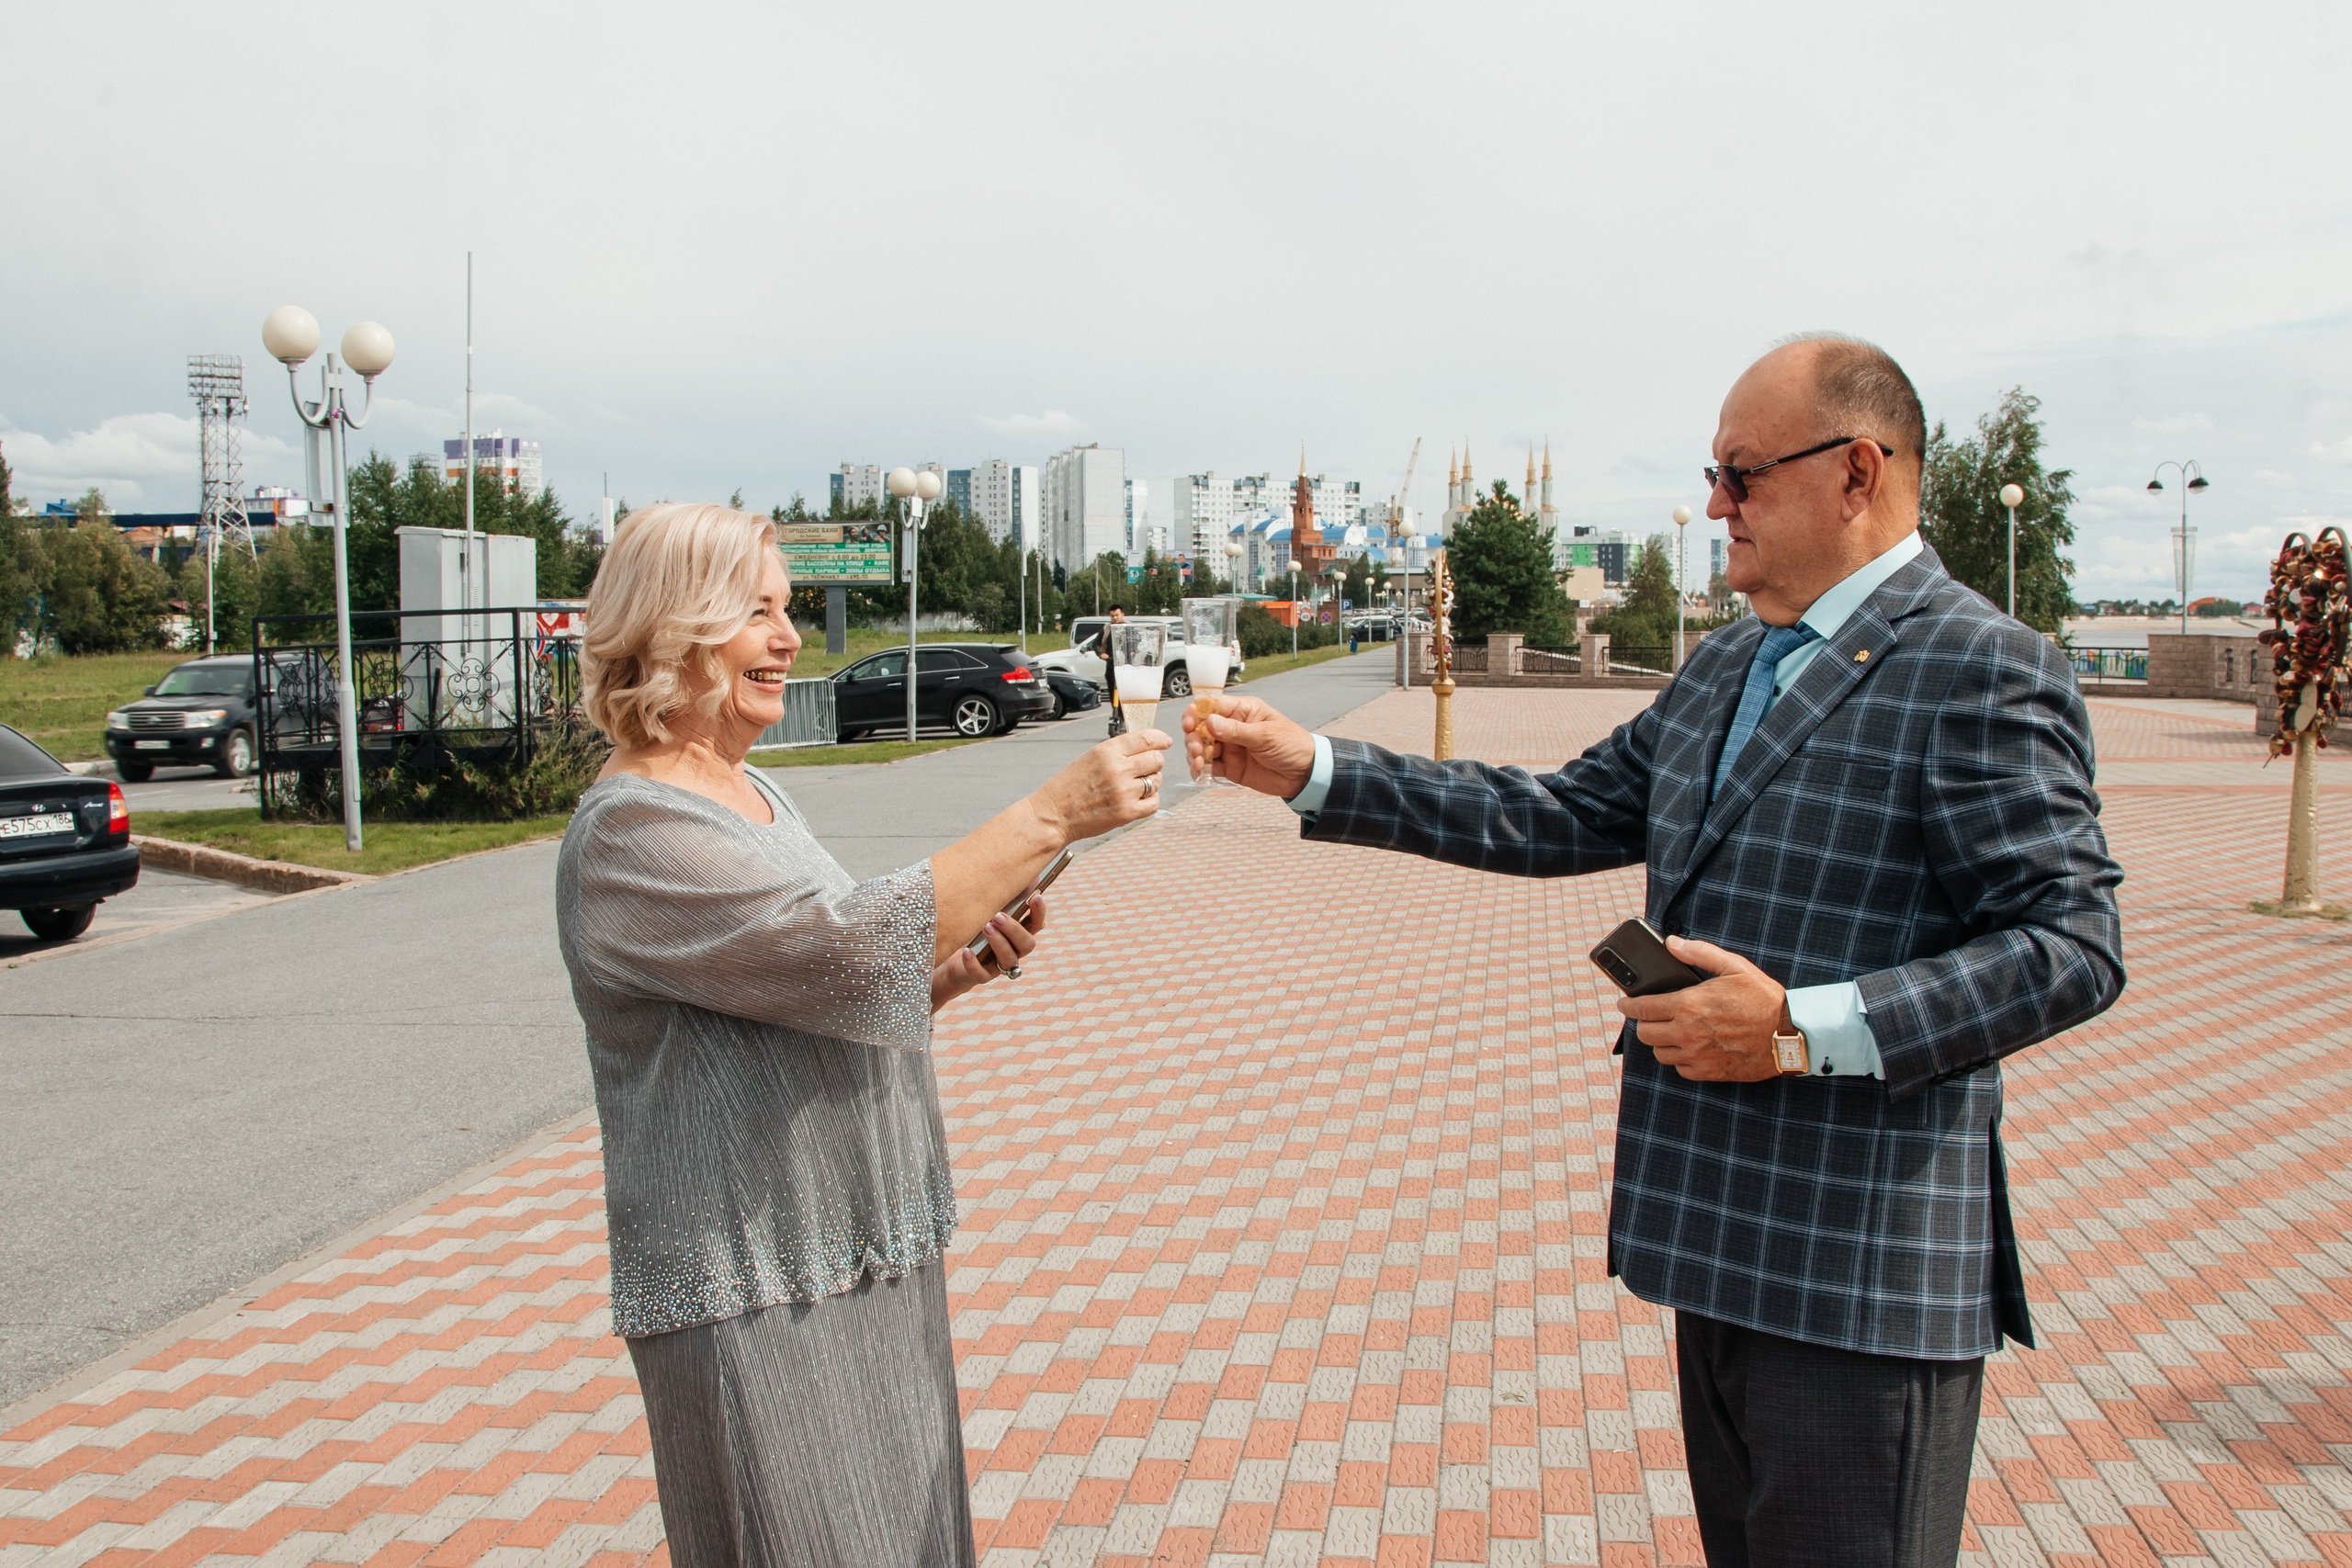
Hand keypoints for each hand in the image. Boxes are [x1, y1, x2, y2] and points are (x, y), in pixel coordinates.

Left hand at [931, 896, 1045, 1010]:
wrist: (951, 956)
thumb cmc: (974, 927)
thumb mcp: (988, 909)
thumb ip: (1008, 895)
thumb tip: (1027, 874)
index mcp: (1018, 932)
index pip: (1036, 924)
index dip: (1039, 913)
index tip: (1036, 897)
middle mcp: (1013, 950)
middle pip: (1027, 944)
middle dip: (1015, 930)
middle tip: (999, 916)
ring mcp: (998, 965)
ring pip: (1008, 960)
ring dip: (999, 943)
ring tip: (985, 928)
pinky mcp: (981, 976)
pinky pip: (981, 974)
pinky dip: (974, 963)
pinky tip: (967, 952)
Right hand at [1028, 731, 1168, 842]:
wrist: (1054, 815)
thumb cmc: (1068, 787)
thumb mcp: (1089, 758)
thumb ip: (1116, 751)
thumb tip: (1144, 746)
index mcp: (1106, 751)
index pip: (1146, 738)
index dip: (1160, 739)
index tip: (1165, 742)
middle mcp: (1117, 769)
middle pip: (1156, 760)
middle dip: (1154, 763)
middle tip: (1145, 769)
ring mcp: (1123, 792)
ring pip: (1156, 781)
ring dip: (1151, 783)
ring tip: (1134, 787)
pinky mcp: (1126, 813)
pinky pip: (1153, 803)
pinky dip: (1150, 802)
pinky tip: (1138, 800)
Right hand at [1183, 694, 1315, 797]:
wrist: (1305, 774)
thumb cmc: (1292, 745)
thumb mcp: (1265, 735)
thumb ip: (1236, 730)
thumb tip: (1209, 722)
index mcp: (1242, 710)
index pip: (1212, 706)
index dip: (1196, 713)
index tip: (1190, 724)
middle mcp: (1232, 727)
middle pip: (1201, 728)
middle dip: (1194, 737)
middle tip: (1197, 749)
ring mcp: (1230, 747)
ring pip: (1202, 747)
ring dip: (1195, 754)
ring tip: (1198, 762)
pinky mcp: (1230, 767)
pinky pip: (1209, 766)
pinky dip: (1200, 769)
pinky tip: (1199, 773)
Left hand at [1615, 936, 1788, 1081]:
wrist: (1790, 1033)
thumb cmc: (1763, 998)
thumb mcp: (1733, 966)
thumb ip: (1699, 952)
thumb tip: (1671, 943)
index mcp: (1689, 1005)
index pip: (1642, 1008)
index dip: (1628, 1006)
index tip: (1624, 1003)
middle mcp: (1687, 1033)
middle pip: (1645, 1034)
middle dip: (1645, 1023)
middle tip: (1653, 1016)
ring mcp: (1697, 1055)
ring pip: (1660, 1053)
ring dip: (1662, 1042)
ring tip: (1673, 1031)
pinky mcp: (1709, 1072)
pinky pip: (1680, 1069)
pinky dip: (1681, 1059)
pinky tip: (1691, 1048)